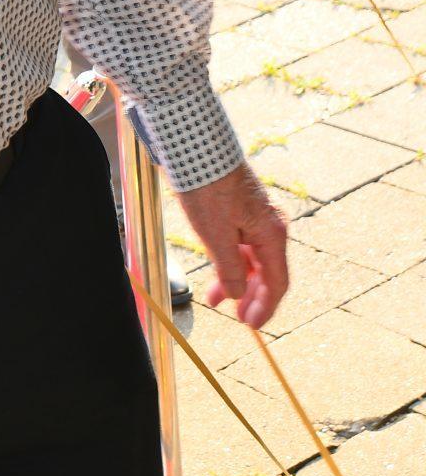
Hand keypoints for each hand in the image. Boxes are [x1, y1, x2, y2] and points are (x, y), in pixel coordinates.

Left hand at [176, 163, 288, 328]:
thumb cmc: (208, 189)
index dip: (266, 306)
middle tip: (237, 318)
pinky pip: (242, 245)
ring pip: (252, 259)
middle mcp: (270, 227)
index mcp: (272, 234)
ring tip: (216, 298)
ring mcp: (257, 218)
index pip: (277, 282)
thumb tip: (236, 294)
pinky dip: (230, 262)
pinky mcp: (242, 211)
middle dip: (252, 297)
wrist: (197, 150)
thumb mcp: (216, 236)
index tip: (252, 325)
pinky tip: (216, 272)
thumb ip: (229, 269)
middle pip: (267, 272)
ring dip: (237, 280)